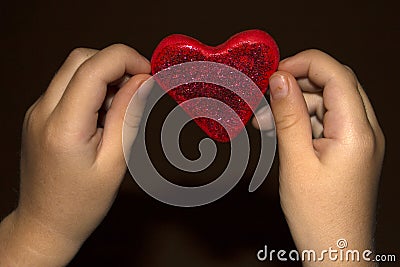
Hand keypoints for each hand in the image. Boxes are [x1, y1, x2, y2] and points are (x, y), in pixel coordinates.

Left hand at [0, 44, 150, 265]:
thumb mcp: (115, 162)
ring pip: (74, 69)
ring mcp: (37, 111)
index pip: (94, 66)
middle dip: (116, 64)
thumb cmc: (80, 203)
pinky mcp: (39, 115)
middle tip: (138, 89)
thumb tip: (143, 81)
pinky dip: (92, 90)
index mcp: (64, 126)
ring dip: (104, 78)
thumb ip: (129, 115)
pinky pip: (67, 86)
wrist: (45, 224)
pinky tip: (103, 117)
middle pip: (81, 59)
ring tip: (119, 111)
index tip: (149, 73)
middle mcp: (43, 111)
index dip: (127, 59)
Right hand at [253, 50, 383, 265]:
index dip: (304, 63)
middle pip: (333, 85)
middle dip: (298, 84)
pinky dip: (303, 121)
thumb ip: (289, 116)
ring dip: (297, 105)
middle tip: (267, 97)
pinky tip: (281, 131)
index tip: (275, 72)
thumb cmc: (319, 216)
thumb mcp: (296, 162)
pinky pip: (326, 122)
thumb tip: (280, 80)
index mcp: (357, 132)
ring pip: (327, 103)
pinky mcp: (349, 149)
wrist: (336, 250)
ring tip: (266, 121)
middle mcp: (365, 131)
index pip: (337, 74)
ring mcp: (359, 140)